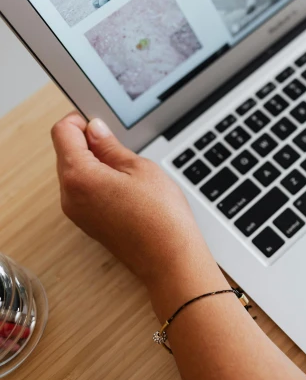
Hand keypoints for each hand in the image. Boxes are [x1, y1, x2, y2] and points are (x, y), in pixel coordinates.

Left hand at [51, 113, 214, 286]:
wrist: (170, 258)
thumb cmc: (161, 217)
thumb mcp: (140, 168)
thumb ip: (111, 146)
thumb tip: (95, 130)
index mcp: (78, 176)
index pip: (62, 132)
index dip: (81, 121)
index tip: (101, 122)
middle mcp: (69, 196)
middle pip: (66, 152)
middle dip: (89, 142)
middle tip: (122, 146)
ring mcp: (77, 212)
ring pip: (76, 172)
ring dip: (96, 163)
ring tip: (130, 170)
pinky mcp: (88, 223)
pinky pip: (84, 191)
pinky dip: (100, 181)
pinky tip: (128, 187)